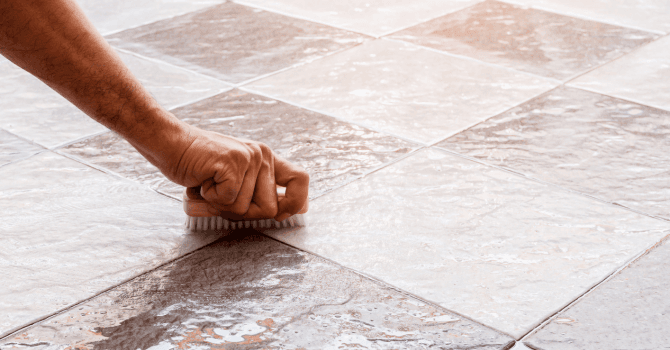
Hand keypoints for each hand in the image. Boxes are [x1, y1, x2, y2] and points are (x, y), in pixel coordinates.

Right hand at [166, 124, 308, 221]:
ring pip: (245, 209)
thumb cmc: (198, 165)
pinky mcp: (233, 163)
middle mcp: (262, 156)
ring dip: (221, 205)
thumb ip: (256, 191)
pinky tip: (203, 181)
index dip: (296, 202)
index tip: (282, 215)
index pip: (300, 179)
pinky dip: (209, 199)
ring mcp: (249, 158)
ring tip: (209, 184)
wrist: (169, 143)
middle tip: (221, 195)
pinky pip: (228, 201)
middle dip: (242, 212)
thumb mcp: (233, 176)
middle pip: (270, 209)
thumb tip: (285, 212)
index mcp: (266, 158)